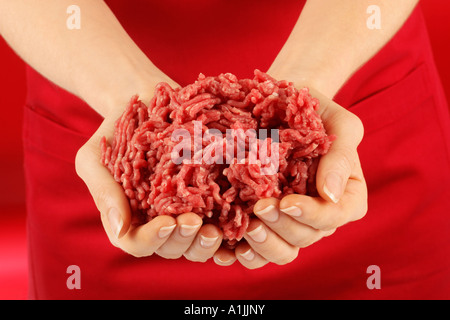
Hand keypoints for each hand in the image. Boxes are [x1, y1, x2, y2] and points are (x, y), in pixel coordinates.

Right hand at [75, 82, 223, 260]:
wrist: (145, 100)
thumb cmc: (116, 131)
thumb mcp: (94, 158)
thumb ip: (103, 192)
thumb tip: (120, 229)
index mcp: (129, 217)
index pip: (137, 243)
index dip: (152, 240)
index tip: (167, 223)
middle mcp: (158, 219)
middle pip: (172, 248)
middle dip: (184, 241)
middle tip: (195, 222)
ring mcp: (185, 209)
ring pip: (196, 242)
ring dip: (206, 242)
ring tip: (215, 229)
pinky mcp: (207, 195)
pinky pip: (220, 220)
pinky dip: (228, 226)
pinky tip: (235, 218)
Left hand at [214, 88, 367, 268]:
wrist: (278, 103)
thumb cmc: (312, 112)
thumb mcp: (337, 122)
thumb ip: (341, 155)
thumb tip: (330, 194)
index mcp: (343, 196)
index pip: (334, 216)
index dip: (313, 215)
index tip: (288, 202)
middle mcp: (317, 214)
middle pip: (305, 236)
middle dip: (283, 226)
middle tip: (260, 207)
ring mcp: (288, 220)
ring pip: (282, 251)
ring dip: (264, 245)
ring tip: (247, 228)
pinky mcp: (262, 222)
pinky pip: (256, 250)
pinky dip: (243, 253)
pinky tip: (227, 248)